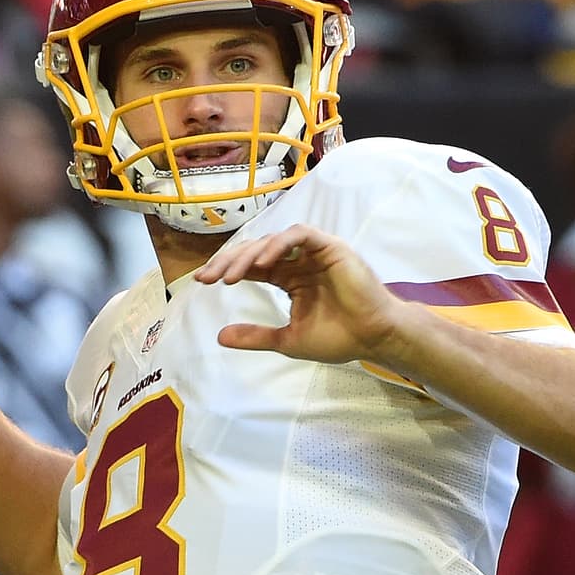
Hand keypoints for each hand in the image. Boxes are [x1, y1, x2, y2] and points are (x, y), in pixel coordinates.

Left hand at [194, 223, 403, 364]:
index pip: (251, 265)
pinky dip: (278, 245)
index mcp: (289, 277)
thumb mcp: (287, 340)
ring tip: (230, 277)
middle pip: (255, 249)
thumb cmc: (338, 337)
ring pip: (272, 240)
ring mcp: (314, 251)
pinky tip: (262, 264)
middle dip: (229, 261)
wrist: (372, 338)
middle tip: (209, 278)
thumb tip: (219, 336)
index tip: (202, 281)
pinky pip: (299, 234)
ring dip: (249, 255)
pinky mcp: (330, 246)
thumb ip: (255, 335)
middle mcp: (298, 260)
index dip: (226, 269)